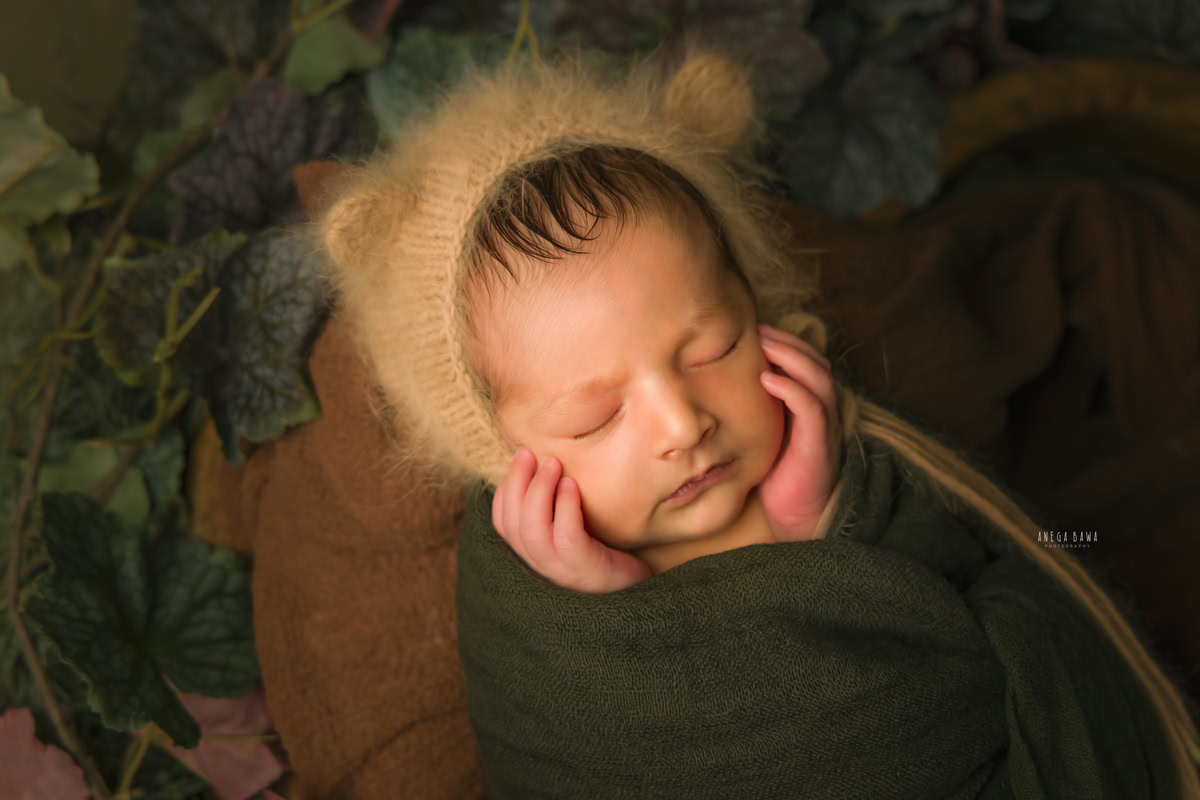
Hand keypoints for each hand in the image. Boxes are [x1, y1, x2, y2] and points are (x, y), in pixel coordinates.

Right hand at [491, 447, 651, 593]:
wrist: (640, 585)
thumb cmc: (605, 549)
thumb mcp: (573, 526)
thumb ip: (554, 506)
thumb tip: (541, 463)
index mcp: (533, 555)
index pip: (503, 523)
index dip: (505, 489)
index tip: (520, 459)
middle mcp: (541, 566)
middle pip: (512, 525)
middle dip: (516, 483)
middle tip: (529, 452)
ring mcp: (561, 571)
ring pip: (532, 532)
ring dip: (538, 491)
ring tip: (552, 463)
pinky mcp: (585, 570)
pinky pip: (566, 538)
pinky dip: (564, 508)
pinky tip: (571, 485)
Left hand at [756, 323, 841, 541]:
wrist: (797, 519)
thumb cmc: (778, 478)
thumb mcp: (764, 437)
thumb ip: (756, 412)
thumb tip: (717, 389)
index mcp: (811, 407)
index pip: (807, 363)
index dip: (787, 343)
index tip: (758, 330)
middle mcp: (823, 412)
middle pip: (816, 362)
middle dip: (789, 341)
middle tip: (760, 328)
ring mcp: (825, 427)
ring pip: (818, 378)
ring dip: (792, 356)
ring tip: (765, 343)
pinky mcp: (819, 444)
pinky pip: (811, 408)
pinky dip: (792, 389)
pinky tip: (768, 378)